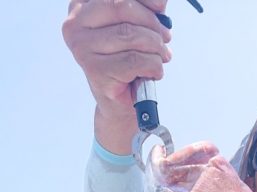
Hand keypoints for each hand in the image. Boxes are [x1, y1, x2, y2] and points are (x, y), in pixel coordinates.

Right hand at [62, 0, 171, 151]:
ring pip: (131, 35)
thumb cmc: (126, 58)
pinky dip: (154, 66)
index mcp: (81, 6)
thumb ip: (142, 9)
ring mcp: (82, 48)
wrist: (119, 101)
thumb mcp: (133, 26)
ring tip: (163, 56)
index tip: (160, 7)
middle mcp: (75, 24)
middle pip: (123, 7)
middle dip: (152, 23)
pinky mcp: (96, 71)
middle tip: (165, 37)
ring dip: (157, 47)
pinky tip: (154, 72)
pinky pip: (135, 60)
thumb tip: (159, 2)